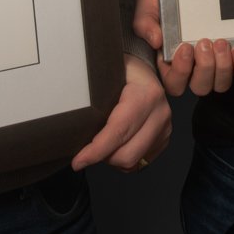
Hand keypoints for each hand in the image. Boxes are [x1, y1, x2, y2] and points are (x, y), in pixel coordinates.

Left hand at [70, 54, 172, 171]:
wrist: (144, 70)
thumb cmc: (122, 70)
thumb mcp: (106, 73)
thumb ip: (91, 93)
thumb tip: (68, 115)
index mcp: (145, 95)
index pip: (118, 131)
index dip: (96, 150)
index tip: (78, 160)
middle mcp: (159, 113)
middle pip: (126, 154)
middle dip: (103, 157)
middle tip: (88, 149)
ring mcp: (165, 127)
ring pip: (133, 162)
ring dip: (113, 159)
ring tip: (103, 143)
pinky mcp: (164, 138)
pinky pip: (141, 162)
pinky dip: (125, 159)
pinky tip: (116, 145)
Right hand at [132, 0, 233, 95]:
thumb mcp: (148, 6)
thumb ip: (145, 23)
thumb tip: (155, 41)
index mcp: (170, 63)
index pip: (175, 83)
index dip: (181, 71)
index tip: (185, 47)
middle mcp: (192, 69)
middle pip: (201, 87)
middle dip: (205, 68)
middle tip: (205, 42)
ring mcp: (214, 66)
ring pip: (221, 84)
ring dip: (223, 66)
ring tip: (222, 42)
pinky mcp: (231, 59)